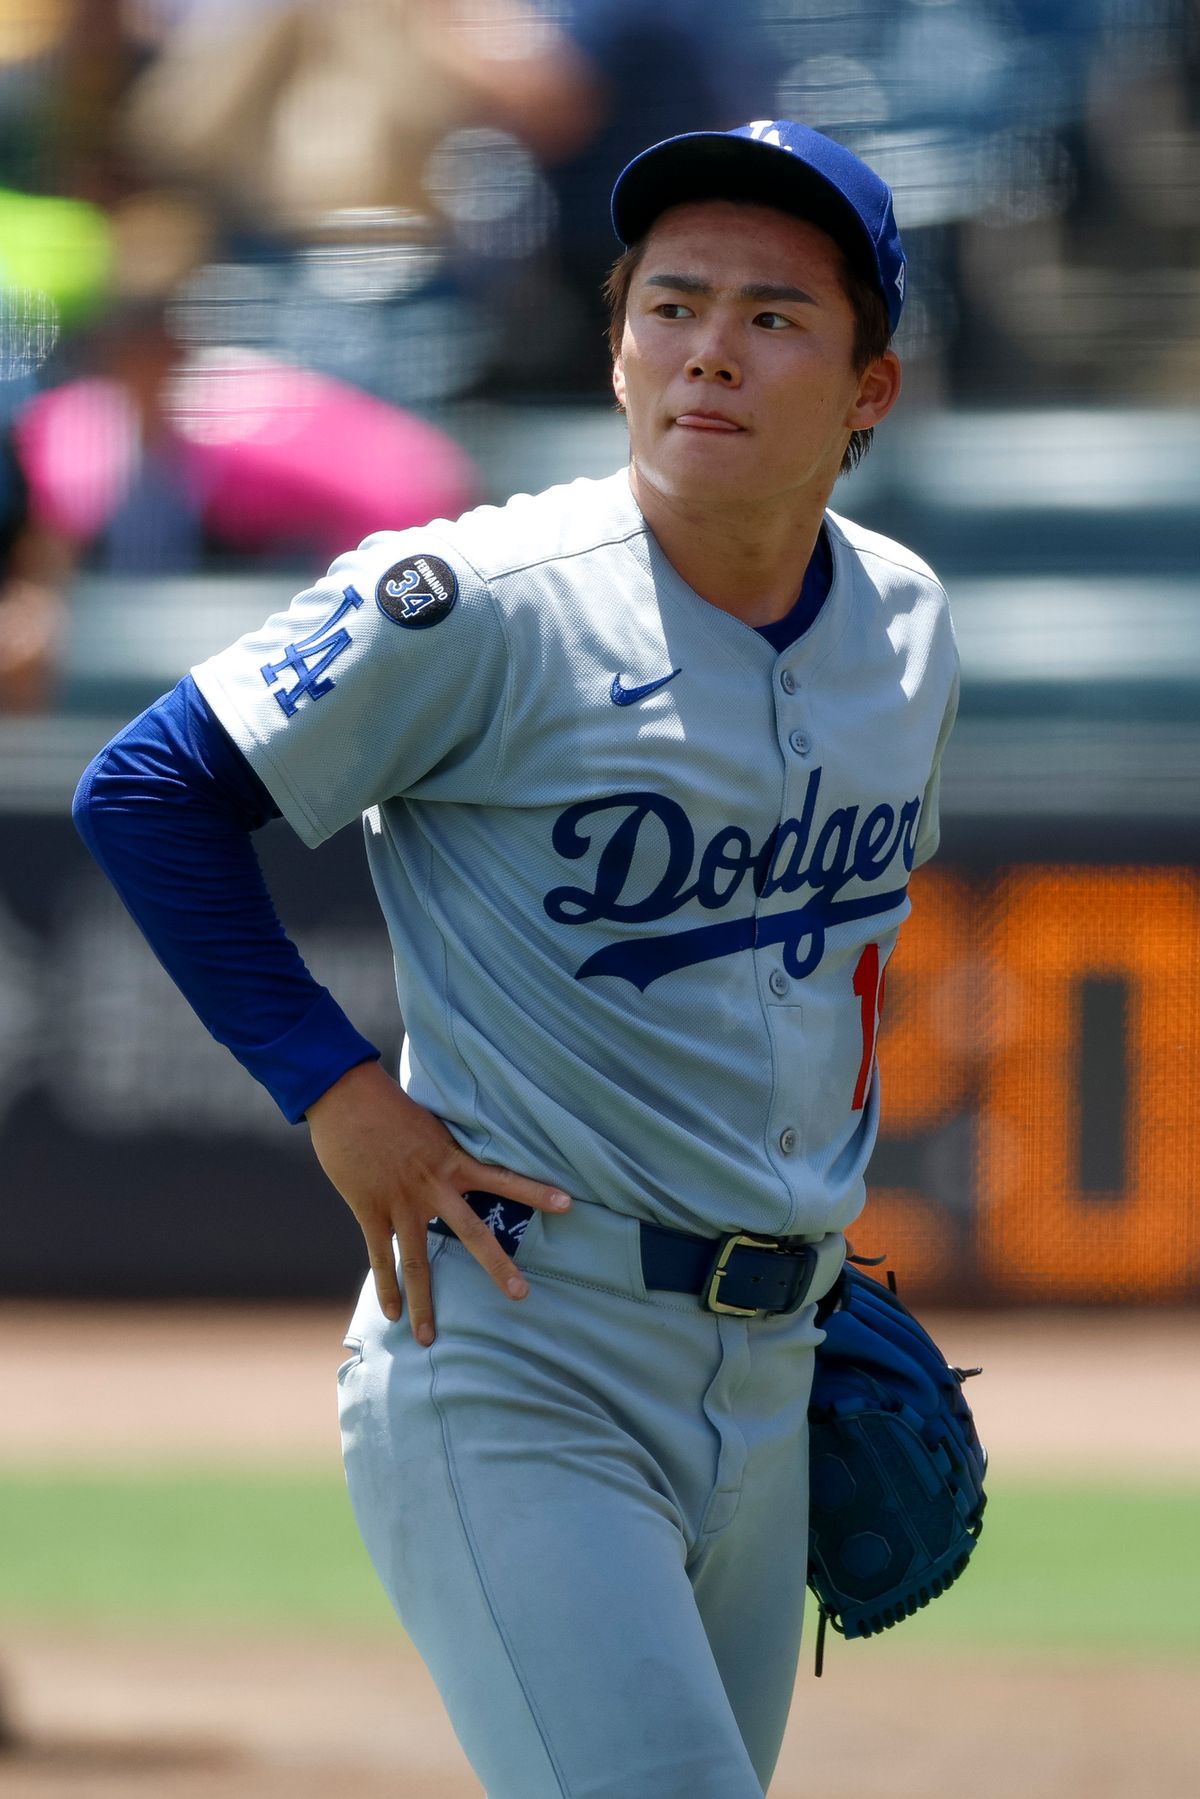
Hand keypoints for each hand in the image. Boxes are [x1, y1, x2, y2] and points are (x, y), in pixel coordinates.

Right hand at [305, 1061, 570, 1344]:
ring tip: (429, 1338)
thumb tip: (460, 1164)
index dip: (536, 1192)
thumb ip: (447, 1152)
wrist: (347, 1096)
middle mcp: (433, 1187)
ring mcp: (401, 1203)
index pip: (504, 1179)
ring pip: (418, 1262)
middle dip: (497, 1266)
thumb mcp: (432, 1125)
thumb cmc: (389, 1105)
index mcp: (453, 1161)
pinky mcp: (370, 1211)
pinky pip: (381, 1258)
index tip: (569, 1205)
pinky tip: (391, 1313)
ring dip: (425, 1302)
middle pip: (472, 1234)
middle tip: (521, 1295)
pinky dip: (386, 1287)